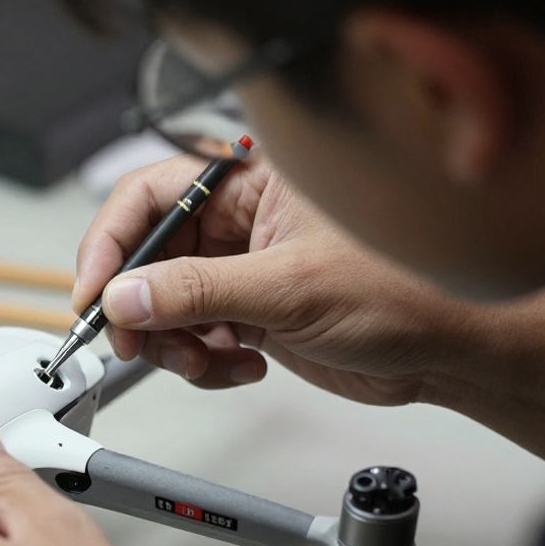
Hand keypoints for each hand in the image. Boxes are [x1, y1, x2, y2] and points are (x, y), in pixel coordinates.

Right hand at [74, 153, 469, 405]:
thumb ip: (199, 291)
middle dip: (140, 305)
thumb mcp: (291, 288)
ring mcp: (242, 267)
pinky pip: (193, 336)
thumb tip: (128, 295)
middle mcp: (240, 219)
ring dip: (173, 342)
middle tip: (137, 342)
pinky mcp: (249, 311)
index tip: (94, 293)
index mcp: (251, 181)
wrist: (450, 352)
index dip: (111, 242)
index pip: (150, 195)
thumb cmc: (407, 291)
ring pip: (164, 303)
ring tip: (208, 359)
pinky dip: (203, 361)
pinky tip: (244, 365)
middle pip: (148, 255)